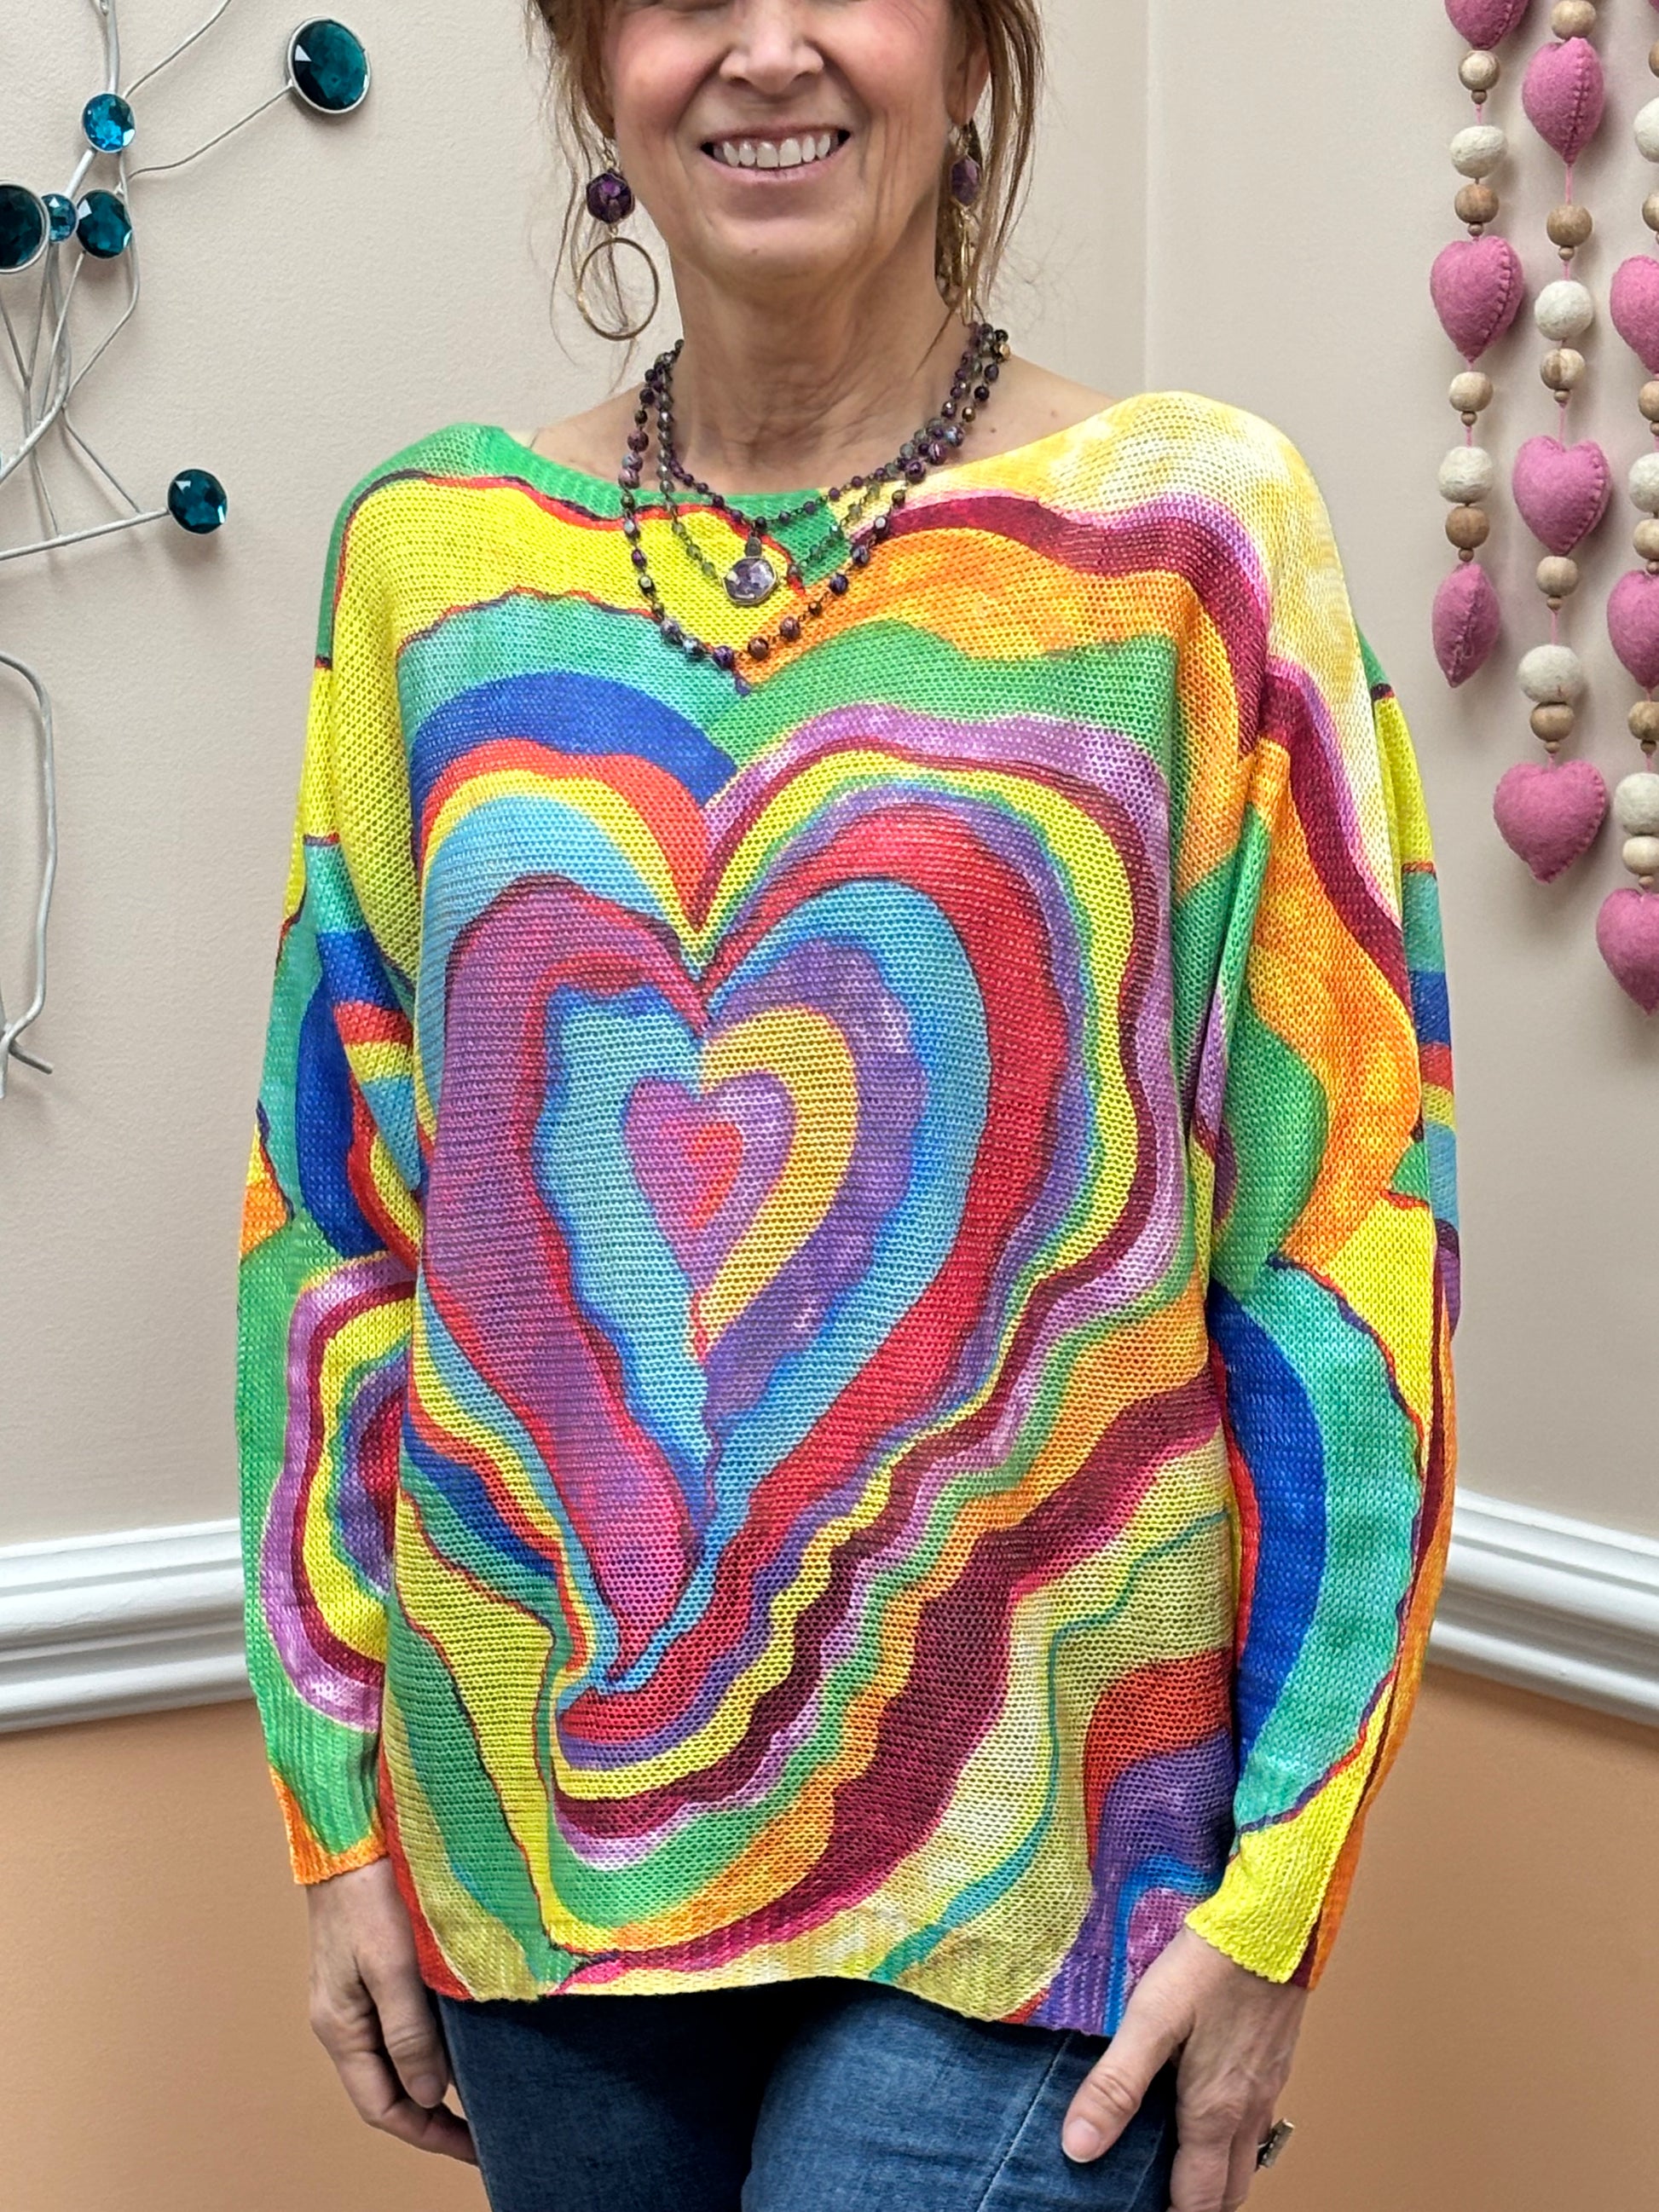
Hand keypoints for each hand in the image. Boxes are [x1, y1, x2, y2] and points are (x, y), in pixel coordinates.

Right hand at [305, 1857, 477, 2163]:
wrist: (351, 1831)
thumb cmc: (370, 1893)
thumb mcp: (392, 1966)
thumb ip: (409, 2033)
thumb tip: (429, 2097)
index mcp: (341, 2027)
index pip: (382, 2106)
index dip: (428, 2135)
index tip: (476, 2149)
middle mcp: (345, 2019)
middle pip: (390, 2088)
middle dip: (436, 2115)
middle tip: (489, 2128)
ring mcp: (357, 1994)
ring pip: (400, 2056)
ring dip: (438, 2076)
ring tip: (487, 2088)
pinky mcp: (375, 1967)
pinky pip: (404, 2022)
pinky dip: (435, 2040)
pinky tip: (469, 2036)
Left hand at [1059, 1925, 1305, 2211]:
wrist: (1274, 1921)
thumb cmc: (1210, 1964)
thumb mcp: (1151, 2019)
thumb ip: (1115, 2084)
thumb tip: (1079, 2147)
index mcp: (1214, 2113)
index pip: (1196, 2199)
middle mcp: (1248, 2110)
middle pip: (1228, 2191)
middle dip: (1198, 2205)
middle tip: (1161, 2200)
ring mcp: (1267, 2086)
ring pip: (1247, 2158)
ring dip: (1217, 2175)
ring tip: (1180, 2167)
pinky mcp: (1274, 2059)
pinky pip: (1257, 2121)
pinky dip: (1233, 2138)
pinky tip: (1208, 2109)